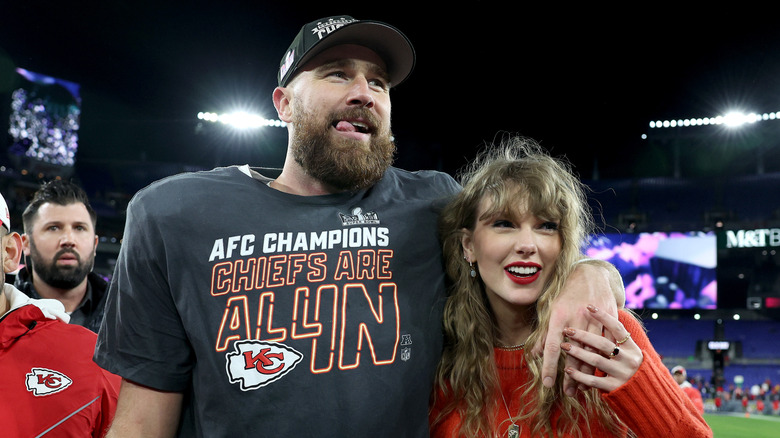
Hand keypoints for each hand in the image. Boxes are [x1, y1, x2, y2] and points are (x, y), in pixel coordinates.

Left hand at [531, 262, 619, 394]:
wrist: (591, 274)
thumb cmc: (567, 294)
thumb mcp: (552, 310)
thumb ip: (544, 334)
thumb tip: (535, 354)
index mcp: (559, 316)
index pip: (552, 346)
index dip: (550, 366)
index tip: (548, 384)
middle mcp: (576, 318)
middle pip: (574, 353)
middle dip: (571, 375)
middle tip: (567, 393)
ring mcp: (594, 319)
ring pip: (592, 351)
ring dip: (587, 372)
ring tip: (582, 388)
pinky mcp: (609, 319)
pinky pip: (607, 344)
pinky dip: (603, 359)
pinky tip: (599, 373)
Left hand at [561, 305, 642, 391]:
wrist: (646, 394)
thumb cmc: (629, 368)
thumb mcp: (628, 352)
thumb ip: (615, 340)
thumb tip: (597, 320)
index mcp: (631, 347)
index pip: (617, 328)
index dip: (603, 316)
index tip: (588, 306)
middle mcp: (628, 359)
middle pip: (603, 344)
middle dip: (583, 336)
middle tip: (567, 330)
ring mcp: (622, 374)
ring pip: (596, 360)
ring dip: (578, 353)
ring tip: (563, 347)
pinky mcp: (615, 387)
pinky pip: (594, 380)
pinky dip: (579, 375)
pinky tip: (568, 370)